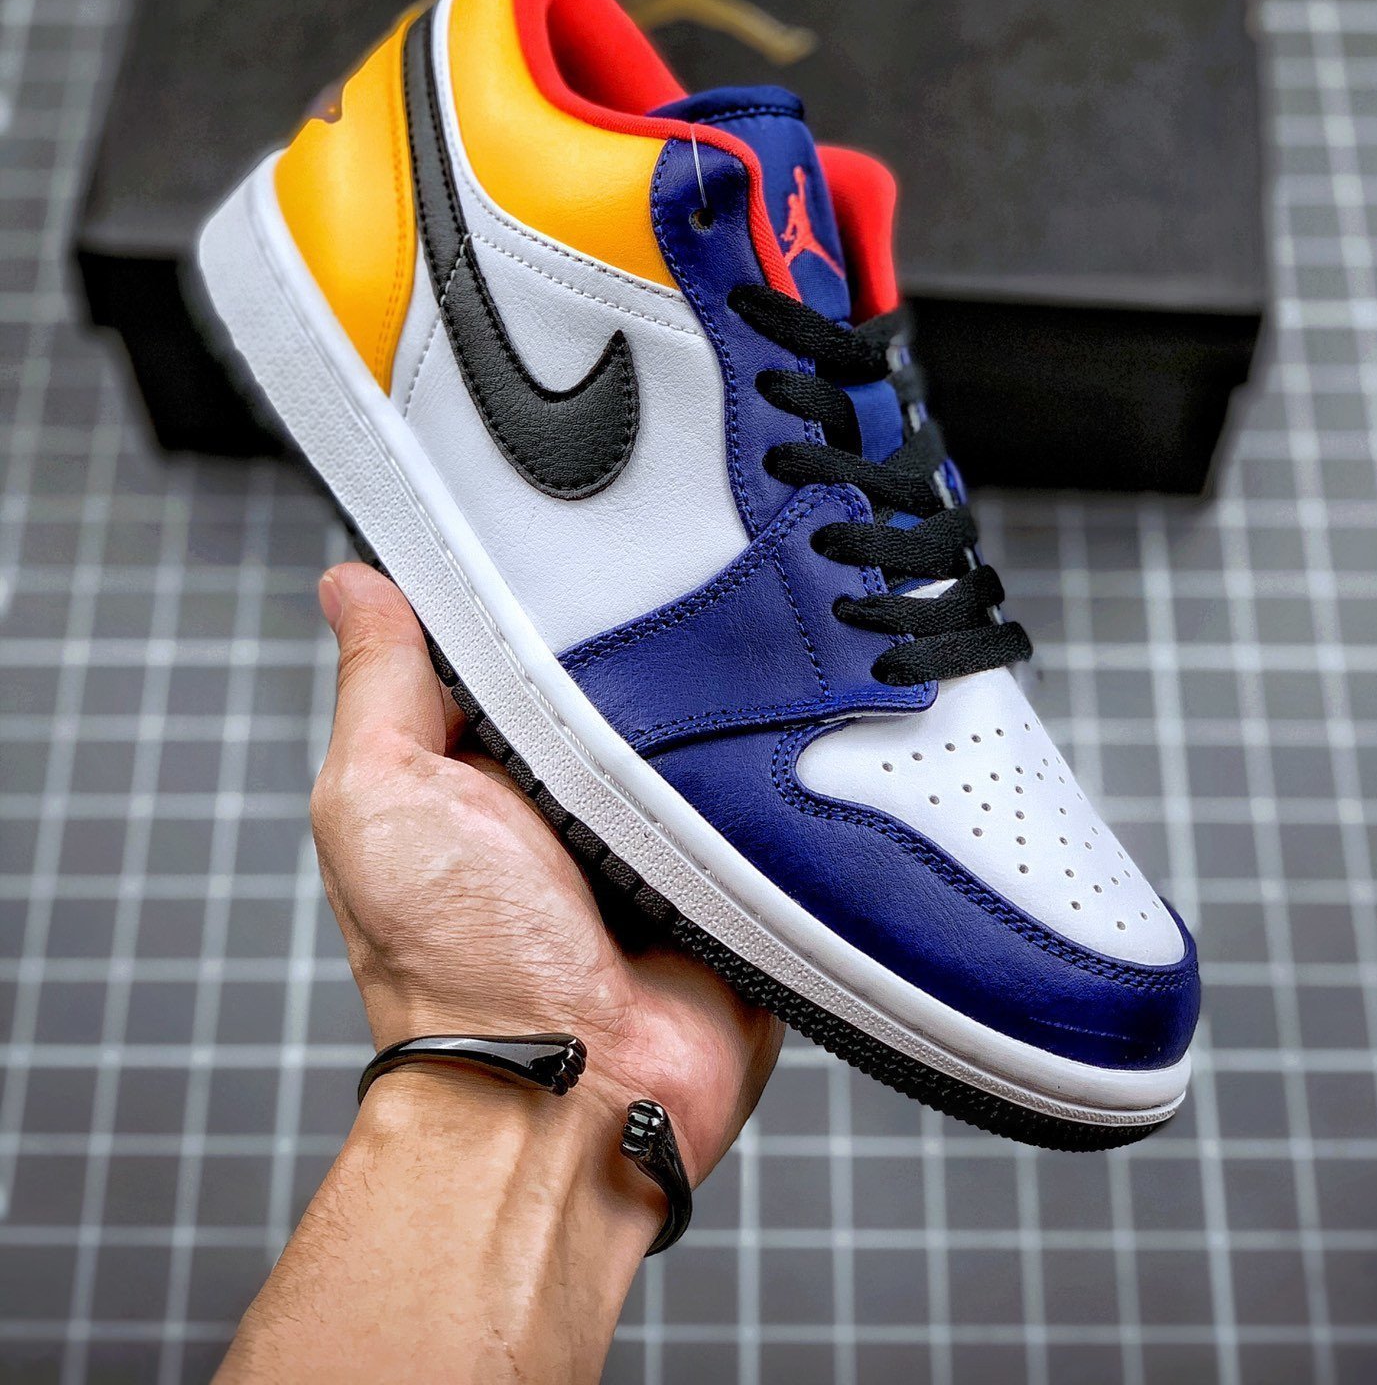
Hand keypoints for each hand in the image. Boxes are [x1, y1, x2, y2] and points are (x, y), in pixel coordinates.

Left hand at [310, 561, 782, 1187]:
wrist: (573, 1099)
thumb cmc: (455, 969)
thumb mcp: (382, 797)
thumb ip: (380, 688)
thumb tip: (350, 583)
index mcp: (481, 774)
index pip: (514, 650)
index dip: (534, 603)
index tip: (566, 540)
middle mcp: (567, 803)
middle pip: (616, 683)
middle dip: (635, 655)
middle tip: (656, 616)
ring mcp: (653, 841)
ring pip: (697, 732)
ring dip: (708, 715)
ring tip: (714, 689)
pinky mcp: (727, 878)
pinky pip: (763, 800)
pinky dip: (764, 775)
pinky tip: (764, 743)